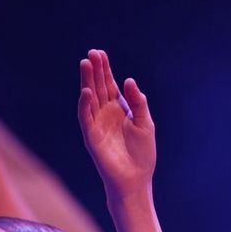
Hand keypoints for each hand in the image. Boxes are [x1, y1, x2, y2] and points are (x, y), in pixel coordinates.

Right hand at [78, 48, 155, 200]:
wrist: (136, 178)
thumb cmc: (142, 153)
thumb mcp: (145, 123)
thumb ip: (138, 102)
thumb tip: (129, 80)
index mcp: (119, 108)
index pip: (109, 84)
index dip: (104, 69)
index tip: (100, 53)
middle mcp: (105, 113)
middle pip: (97, 86)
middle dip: (94, 70)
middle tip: (91, 53)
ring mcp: (97, 124)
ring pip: (89, 98)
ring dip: (87, 82)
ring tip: (86, 64)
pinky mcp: (91, 136)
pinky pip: (86, 118)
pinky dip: (85, 104)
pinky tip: (86, 91)